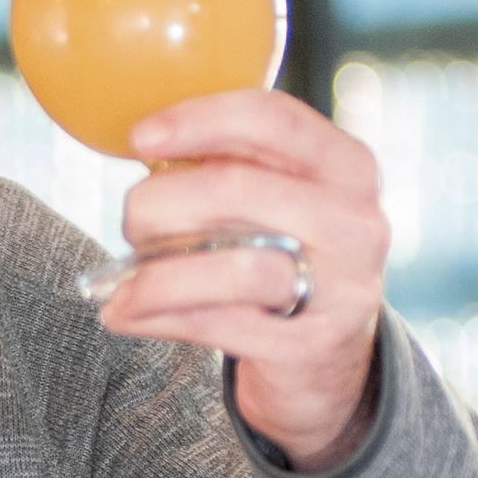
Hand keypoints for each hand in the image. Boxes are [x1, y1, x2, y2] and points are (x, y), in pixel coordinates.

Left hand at [99, 90, 388, 471]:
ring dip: (156, 274)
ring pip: (230, 267)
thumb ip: (227, 168)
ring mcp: (341, 288)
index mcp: (346, 165)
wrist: (325, 358)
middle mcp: (355, 221)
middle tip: (132, 223)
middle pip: (234, 190)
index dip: (198, 120)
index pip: (272, 119)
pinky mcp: (310, 346)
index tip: (140, 137)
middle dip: (159, 204)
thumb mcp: (275, 201)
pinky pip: (218, 324)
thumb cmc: (280, 259)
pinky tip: (125, 313)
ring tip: (122, 285)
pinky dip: (158, 316)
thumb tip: (143, 149)